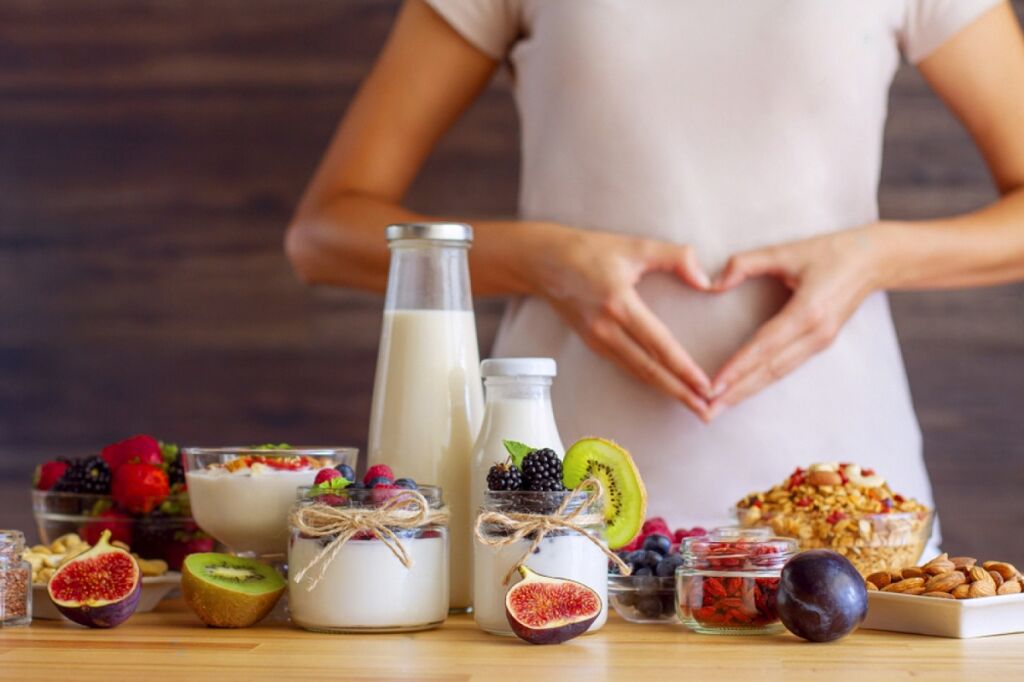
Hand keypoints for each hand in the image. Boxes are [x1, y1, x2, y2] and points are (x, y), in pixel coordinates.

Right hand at [532, 223, 713, 417]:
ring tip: (691, 404)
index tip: (706, 385)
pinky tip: (664, 386)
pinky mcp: (591, 343)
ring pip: (637, 372)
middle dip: (680, 392)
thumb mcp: (634, 246)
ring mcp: (596, 339)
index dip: (684, 368)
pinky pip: (625, 366)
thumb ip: (675, 258)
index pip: (659, 344)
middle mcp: (606, 328)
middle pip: (649, 369)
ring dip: (665, 390)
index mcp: (619, 304)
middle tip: (706, 410)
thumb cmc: (589, 250)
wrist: (543, 261)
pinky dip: (647, 380)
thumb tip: (706, 281)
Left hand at [707, 227, 883, 418]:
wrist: (875, 261)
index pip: (764, 347)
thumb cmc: (831, 252)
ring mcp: (820, 343)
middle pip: (769, 371)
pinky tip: (743, 391)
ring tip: (719, 408)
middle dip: (736, 393)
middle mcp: (815, 335)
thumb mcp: (787, 250)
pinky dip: (762, 382)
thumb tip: (714, 283)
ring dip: (747, 392)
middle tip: (706, 412)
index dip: (737, 367)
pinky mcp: (820, 344)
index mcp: (807, 312)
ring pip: (777, 374)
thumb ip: (747, 263)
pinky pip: (786, 368)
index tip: (712, 385)